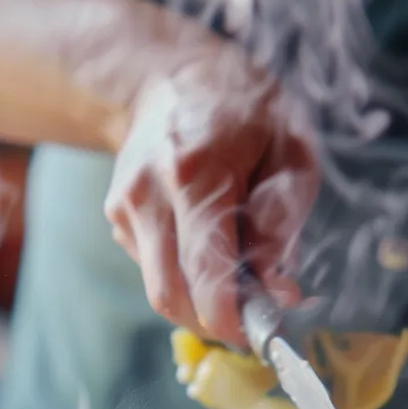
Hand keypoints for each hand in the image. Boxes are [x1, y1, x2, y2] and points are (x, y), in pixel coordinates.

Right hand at [104, 46, 318, 347]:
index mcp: (196, 175)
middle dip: (216, 322)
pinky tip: (210, 247)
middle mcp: (147, 195)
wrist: (171, 74)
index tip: (264, 334)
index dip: (234, 320)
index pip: (205, 275)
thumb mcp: (290, 155)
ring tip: (241, 277)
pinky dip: (187, 277)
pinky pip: (155, 269)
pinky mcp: (117, 218)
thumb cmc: (245, 111)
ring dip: (202, 302)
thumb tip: (279, 290)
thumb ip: (283, 225)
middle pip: (171, 296)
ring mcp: (124, 208)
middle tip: (256, 317)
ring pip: (160, 290)